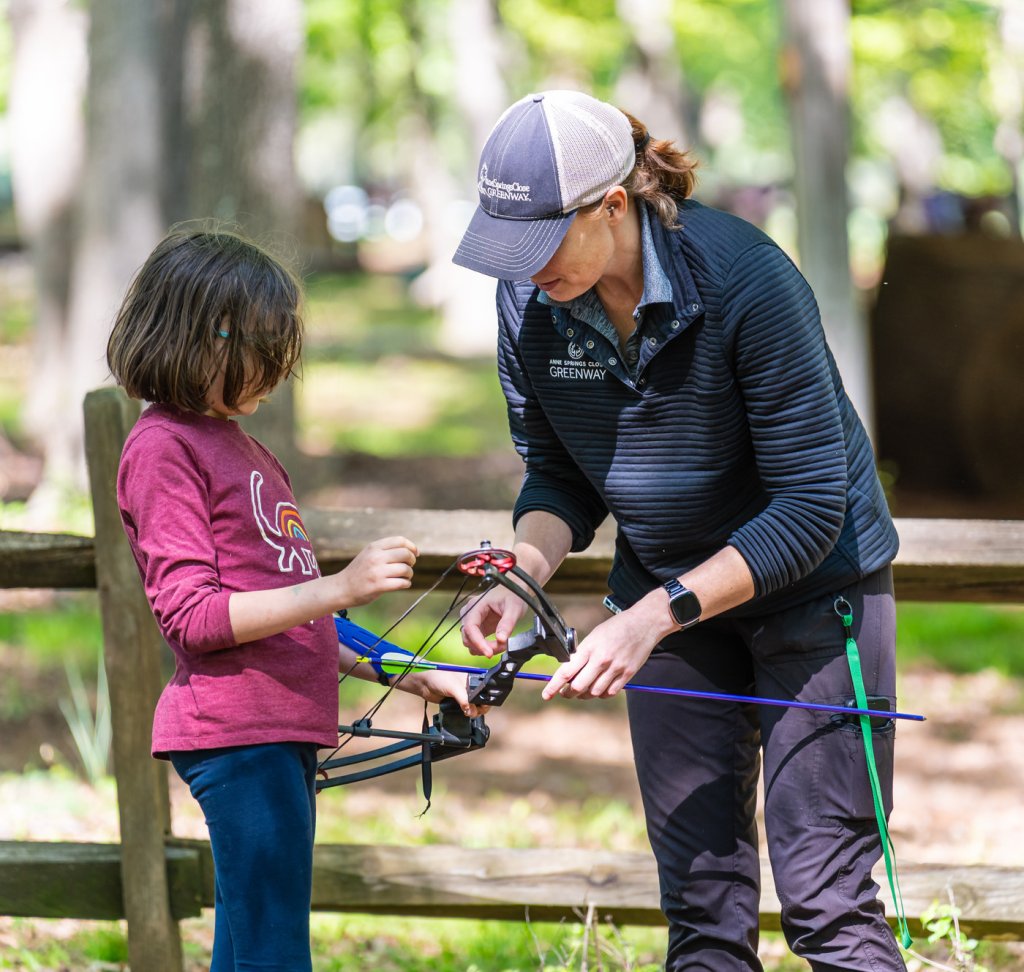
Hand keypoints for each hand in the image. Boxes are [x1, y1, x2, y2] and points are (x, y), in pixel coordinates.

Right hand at [331, 536, 417, 607]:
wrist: (342, 588)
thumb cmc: (359, 572)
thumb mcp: (369, 554)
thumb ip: (386, 550)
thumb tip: (411, 550)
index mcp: (374, 547)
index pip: (400, 540)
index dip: (412, 546)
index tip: (416, 553)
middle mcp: (375, 557)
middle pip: (405, 554)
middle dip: (412, 561)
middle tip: (409, 567)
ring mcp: (377, 571)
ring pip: (405, 569)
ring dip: (409, 574)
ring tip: (405, 577)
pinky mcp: (378, 586)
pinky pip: (401, 583)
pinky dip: (406, 584)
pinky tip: (403, 584)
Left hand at [400, 670, 487, 717]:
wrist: (424, 684)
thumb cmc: (439, 678)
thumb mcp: (454, 687)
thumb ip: (464, 698)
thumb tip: (471, 711)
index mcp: (474, 677)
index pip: (487, 689)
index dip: (487, 699)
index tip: (482, 706)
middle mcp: (471, 686)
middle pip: (483, 700)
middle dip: (480, 708)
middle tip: (472, 711)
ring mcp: (464, 695)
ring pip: (475, 707)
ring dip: (473, 712)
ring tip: (467, 713)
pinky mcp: (458, 702)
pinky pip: (466, 710)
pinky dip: (467, 714)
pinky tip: (464, 714)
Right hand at [460, 583, 528, 657]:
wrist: (514, 590)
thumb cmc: (513, 594)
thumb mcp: (514, 607)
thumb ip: (507, 623)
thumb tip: (501, 639)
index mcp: (476, 605)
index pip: (470, 627)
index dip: (478, 642)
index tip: (489, 653)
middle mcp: (470, 613)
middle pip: (468, 637)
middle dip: (483, 647)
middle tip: (502, 647)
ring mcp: (473, 622)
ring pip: (471, 643)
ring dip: (485, 648)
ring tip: (502, 644)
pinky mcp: (479, 628)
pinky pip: (477, 643)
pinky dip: (486, 647)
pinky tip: (498, 644)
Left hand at [540, 601, 667, 700]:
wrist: (644, 623)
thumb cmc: (617, 627)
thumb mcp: (594, 635)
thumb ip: (583, 653)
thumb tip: (570, 670)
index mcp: (590, 647)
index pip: (567, 671)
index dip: (554, 686)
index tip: (547, 694)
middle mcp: (601, 660)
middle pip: (579, 686)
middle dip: (568, 693)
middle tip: (565, 693)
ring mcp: (615, 668)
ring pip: (594, 692)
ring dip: (584, 695)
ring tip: (581, 692)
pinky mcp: (627, 674)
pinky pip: (610, 692)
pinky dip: (601, 694)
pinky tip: (598, 690)